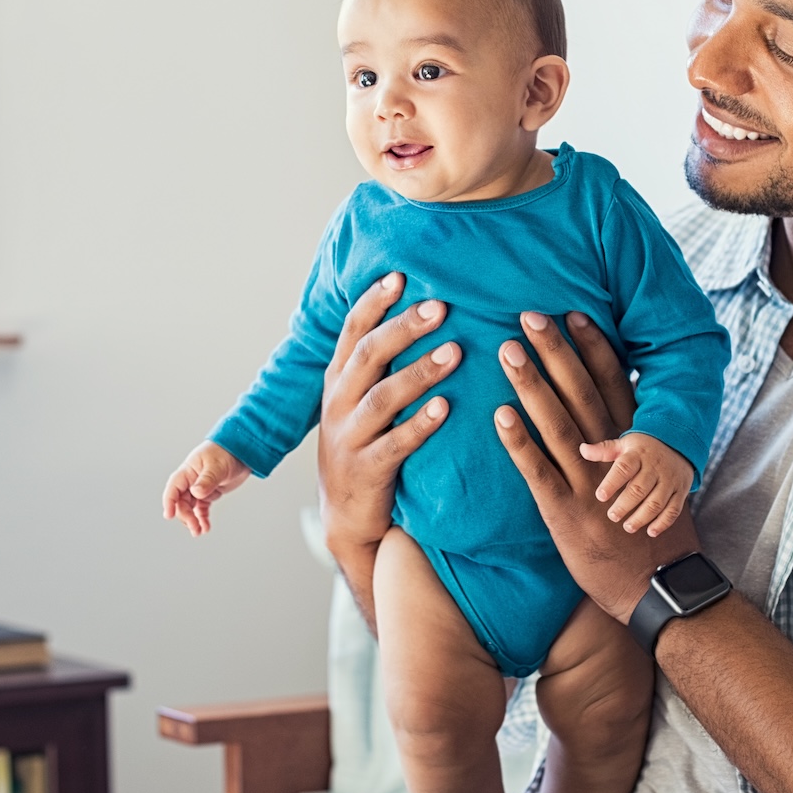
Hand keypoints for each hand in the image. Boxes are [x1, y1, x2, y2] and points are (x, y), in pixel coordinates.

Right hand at [162, 441, 251, 535]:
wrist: (243, 450)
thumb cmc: (227, 451)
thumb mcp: (217, 466)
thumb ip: (206, 480)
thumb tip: (196, 493)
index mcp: (188, 471)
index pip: (173, 488)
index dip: (169, 502)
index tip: (169, 515)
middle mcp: (191, 480)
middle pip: (181, 502)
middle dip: (186, 516)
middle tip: (194, 527)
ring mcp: (200, 488)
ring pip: (190, 508)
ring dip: (193, 520)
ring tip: (198, 531)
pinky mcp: (210, 493)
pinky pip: (202, 509)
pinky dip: (202, 518)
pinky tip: (205, 527)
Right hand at [316, 272, 459, 561]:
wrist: (346, 517)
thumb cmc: (365, 444)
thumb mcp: (360, 400)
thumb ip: (380, 363)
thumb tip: (421, 310)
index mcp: (338, 379)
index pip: (352, 331)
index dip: (374, 302)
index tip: (401, 276)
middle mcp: (338, 403)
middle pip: (368, 356)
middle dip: (403, 329)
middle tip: (440, 307)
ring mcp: (348, 438)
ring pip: (382, 398)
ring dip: (418, 373)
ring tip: (454, 352)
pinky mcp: (366, 471)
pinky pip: (394, 445)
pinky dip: (419, 424)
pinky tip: (445, 408)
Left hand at [496, 311, 698, 623]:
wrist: (655, 588)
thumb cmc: (650, 531)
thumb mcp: (652, 479)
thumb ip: (632, 442)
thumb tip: (619, 404)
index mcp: (633, 446)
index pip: (614, 384)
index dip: (594, 347)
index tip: (574, 312)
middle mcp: (612, 458)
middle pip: (582, 394)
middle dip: (557, 352)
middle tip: (531, 315)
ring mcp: (588, 484)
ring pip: (558, 425)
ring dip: (532, 385)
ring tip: (509, 351)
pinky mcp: (564, 513)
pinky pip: (537, 472)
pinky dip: (520, 442)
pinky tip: (499, 415)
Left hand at [582, 434, 694, 535]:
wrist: (679, 443)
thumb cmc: (644, 448)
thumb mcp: (625, 444)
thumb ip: (604, 450)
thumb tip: (582, 450)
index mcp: (638, 455)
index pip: (624, 468)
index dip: (612, 483)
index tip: (600, 496)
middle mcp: (655, 468)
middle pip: (639, 489)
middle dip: (625, 505)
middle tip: (612, 516)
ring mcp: (670, 480)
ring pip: (656, 502)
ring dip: (642, 517)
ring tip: (628, 527)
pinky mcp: (680, 491)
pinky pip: (674, 509)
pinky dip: (663, 523)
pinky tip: (651, 532)